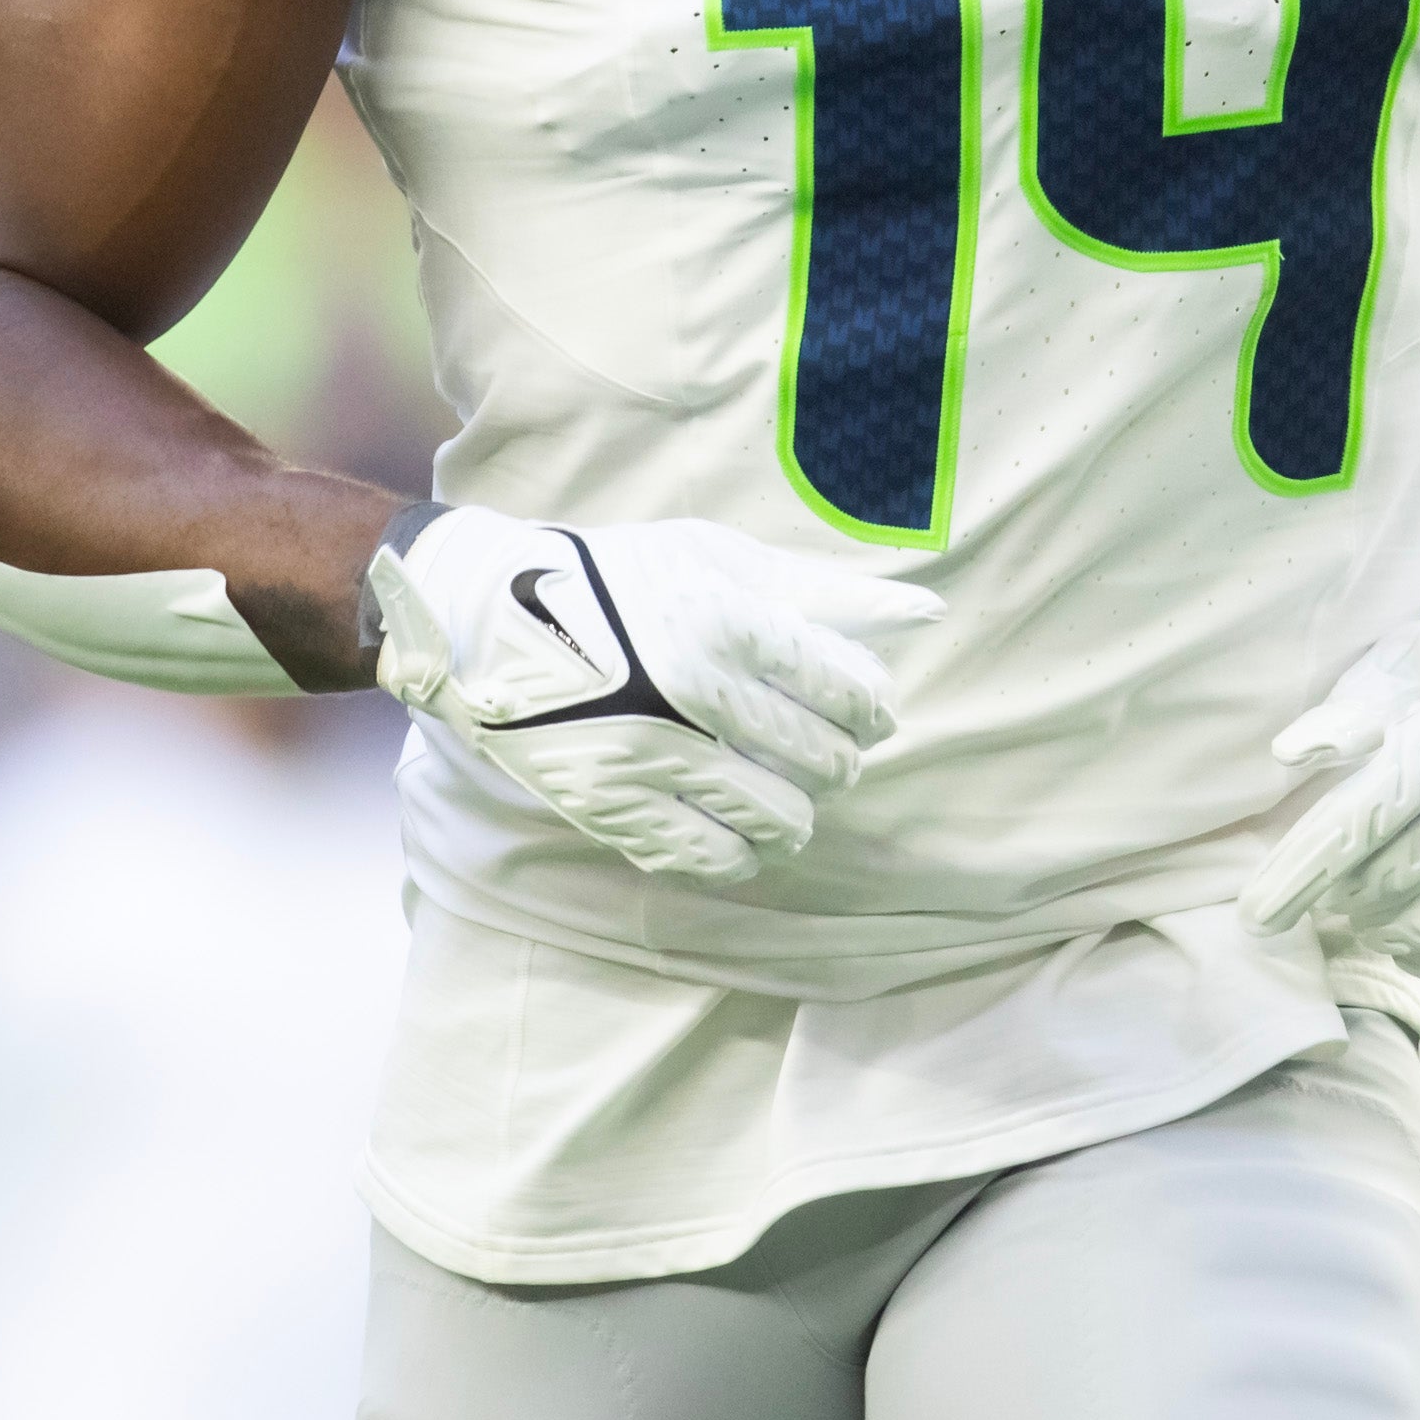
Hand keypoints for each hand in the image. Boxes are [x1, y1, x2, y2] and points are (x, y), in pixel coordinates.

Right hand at [366, 509, 929, 883]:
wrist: (491, 620)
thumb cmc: (621, 580)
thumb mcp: (722, 561)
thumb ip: (828, 594)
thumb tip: (929, 614)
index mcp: (728, 619)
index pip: (851, 690)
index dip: (870, 706)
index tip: (861, 706)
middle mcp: (693, 691)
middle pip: (825, 759)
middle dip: (839, 757)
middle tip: (822, 746)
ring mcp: (651, 755)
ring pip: (782, 818)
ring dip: (797, 808)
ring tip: (780, 784)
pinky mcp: (613, 805)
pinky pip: (714, 858)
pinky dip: (742, 850)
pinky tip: (737, 823)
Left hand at [1237, 551, 1419, 981]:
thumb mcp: (1417, 658)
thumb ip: (1353, 710)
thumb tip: (1289, 755)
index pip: (1367, 815)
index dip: (1304, 871)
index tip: (1257, 914)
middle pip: (1402, 876)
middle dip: (1345, 900)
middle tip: (1328, 897)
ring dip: (1391, 933)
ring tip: (1368, 919)